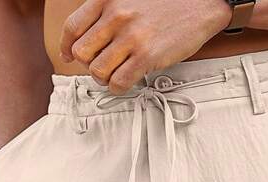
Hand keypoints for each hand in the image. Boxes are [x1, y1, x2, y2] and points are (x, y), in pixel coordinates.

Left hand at [59, 0, 231, 93]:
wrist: (200, 2)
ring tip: (115, 73)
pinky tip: (125, 81)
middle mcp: (116, 17)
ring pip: (97, 71)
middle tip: (101, 64)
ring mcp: (131, 38)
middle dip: (88, 64)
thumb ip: (108, 11)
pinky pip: (118, 83)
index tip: (68, 55)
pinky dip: (118, 87)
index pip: (72, 27)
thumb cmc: (168, 1)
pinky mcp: (146, 57)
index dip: (66, 46)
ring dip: (103, 78)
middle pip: (82, 53)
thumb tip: (90, 37)